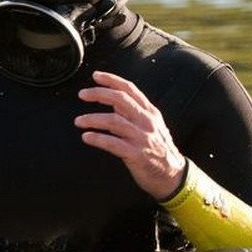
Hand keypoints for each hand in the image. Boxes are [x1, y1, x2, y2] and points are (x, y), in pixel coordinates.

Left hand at [76, 71, 186, 200]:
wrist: (172, 175)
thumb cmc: (158, 149)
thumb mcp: (150, 126)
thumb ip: (133, 115)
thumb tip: (113, 104)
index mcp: (149, 112)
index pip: (130, 89)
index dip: (112, 80)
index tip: (96, 76)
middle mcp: (146, 121)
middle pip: (121, 100)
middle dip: (99, 94)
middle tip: (82, 94)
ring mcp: (142, 138)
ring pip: (114, 121)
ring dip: (93, 119)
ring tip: (78, 121)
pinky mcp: (137, 155)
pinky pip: (113, 144)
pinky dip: (98, 139)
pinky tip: (87, 137)